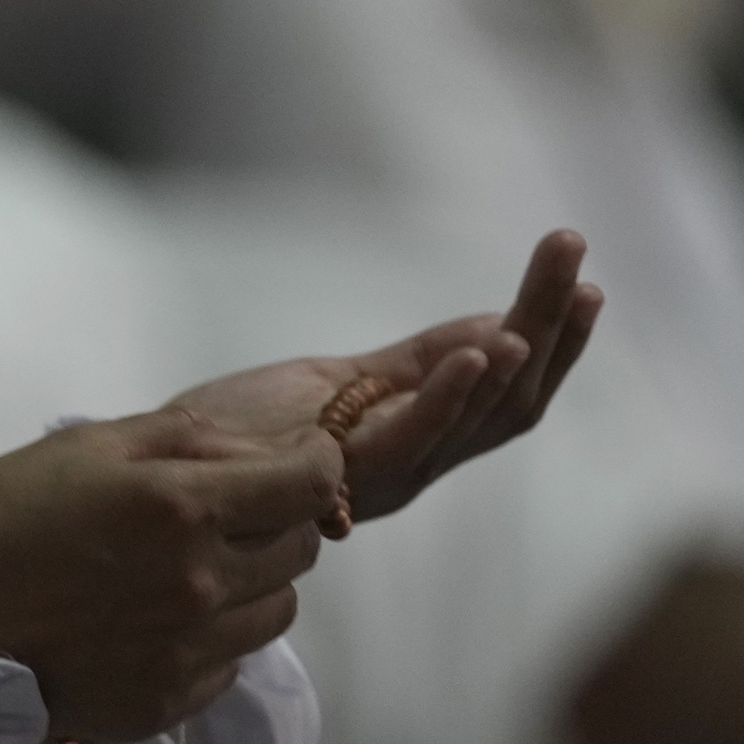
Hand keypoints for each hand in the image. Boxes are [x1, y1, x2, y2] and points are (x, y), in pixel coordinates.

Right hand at [0, 408, 342, 740]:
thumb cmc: (6, 513)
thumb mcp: (92, 444)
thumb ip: (190, 440)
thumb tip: (265, 451)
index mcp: (184, 507)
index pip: (311, 486)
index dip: (317, 465)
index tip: (298, 462)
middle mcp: (203, 584)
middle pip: (302, 549)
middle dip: (281, 521)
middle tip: (231, 514)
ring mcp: (189, 654)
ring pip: (278, 612)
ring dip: (255, 584)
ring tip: (196, 571)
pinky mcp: (167, 705)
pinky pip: (231, 666)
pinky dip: (215, 639)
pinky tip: (161, 621)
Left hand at [166, 229, 595, 524]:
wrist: (157, 475)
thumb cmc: (241, 431)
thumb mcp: (340, 382)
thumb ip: (418, 365)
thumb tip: (498, 328)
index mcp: (419, 444)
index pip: (511, 400)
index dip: (558, 348)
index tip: (587, 285)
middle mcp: (413, 468)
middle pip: (512, 405)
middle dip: (556, 334)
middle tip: (581, 266)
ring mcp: (380, 476)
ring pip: (478, 417)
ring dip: (525, 347)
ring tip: (559, 290)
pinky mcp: (339, 473)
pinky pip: (412, 437)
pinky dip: (452, 393)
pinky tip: (489, 346)